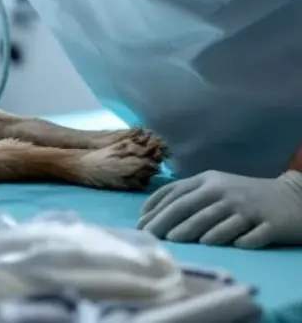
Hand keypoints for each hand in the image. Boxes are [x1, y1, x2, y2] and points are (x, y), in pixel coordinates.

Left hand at [138, 169, 301, 247]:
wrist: (291, 197)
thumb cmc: (244, 195)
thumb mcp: (215, 187)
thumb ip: (187, 195)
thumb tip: (151, 213)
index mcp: (209, 181)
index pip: (177, 193)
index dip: (156, 208)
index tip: (140, 223)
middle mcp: (225, 191)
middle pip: (190, 206)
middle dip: (166, 220)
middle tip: (150, 235)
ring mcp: (247, 208)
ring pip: (216, 220)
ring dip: (194, 230)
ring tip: (174, 240)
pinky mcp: (269, 224)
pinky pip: (251, 235)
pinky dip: (238, 240)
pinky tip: (227, 246)